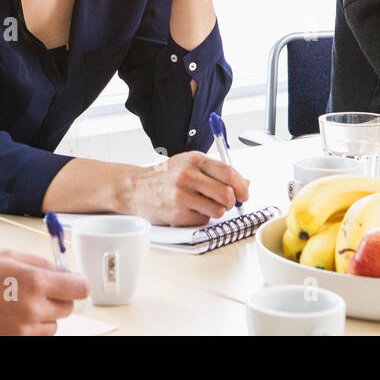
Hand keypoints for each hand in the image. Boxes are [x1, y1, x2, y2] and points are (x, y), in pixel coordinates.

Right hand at [0, 250, 88, 334]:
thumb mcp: (4, 256)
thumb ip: (37, 262)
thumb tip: (60, 269)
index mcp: (33, 282)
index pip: (79, 288)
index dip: (77, 282)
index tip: (72, 280)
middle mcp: (32, 309)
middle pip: (68, 307)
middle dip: (59, 296)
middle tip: (40, 288)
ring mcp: (22, 331)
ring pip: (52, 325)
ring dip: (44, 314)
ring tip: (18, 301)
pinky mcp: (12, 343)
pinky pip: (35, 337)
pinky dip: (30, 328)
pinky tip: (11, 315)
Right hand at [123, 151, 250, 225]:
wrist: (133, 188)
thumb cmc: (163, 177)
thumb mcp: (188, 165)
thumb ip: (215, 172)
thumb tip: (245, 183)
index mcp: (194, 160)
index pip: (228, 172)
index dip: (241, 185)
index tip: (244, 193)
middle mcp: (187, 175)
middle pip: (227, 193)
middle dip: (232, 202)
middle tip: (227, 203)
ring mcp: (181, 195)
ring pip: (218, 210)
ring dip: (216, 211)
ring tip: (203, 206)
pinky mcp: (176, 213)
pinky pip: (203, 220)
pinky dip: (200, 218)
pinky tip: (189, 211)